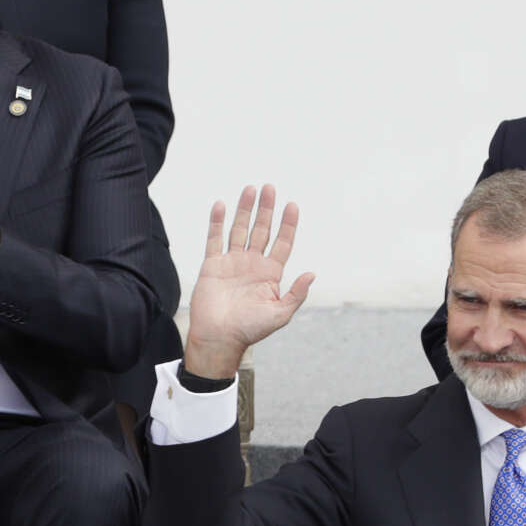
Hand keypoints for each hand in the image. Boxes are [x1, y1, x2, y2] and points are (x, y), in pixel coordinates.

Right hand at [182, 184, 311, 379]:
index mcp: (270, 274)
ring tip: (250, 189)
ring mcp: (232, 262)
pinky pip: (215, 239)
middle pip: (261, 229)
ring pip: (240, 229)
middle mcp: (252, 264)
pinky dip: (217, 222)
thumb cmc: (250, 330)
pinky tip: (221, 206)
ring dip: (245, 209)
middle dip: (266, 209)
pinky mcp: (212, 265)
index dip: (288, 224)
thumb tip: (312, 274)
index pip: (282, 243)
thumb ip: (296, 294)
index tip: (292, 205)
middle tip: (269, 188)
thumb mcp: (280, 314)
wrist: (219, 338)